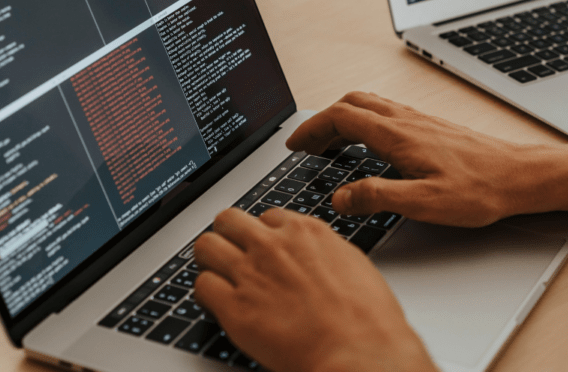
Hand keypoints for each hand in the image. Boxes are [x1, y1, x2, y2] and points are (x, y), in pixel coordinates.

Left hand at [193, 207, 437, 371]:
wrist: (359, 352)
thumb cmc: (367, 319)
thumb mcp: (352, 264)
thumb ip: (322, 252)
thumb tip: (311, 255)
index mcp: (305, 232)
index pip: (267, 216)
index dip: (263, 234)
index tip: (263, 246)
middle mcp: (273, 245)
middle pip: (228, 220)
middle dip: (228, 236)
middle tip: (233, 255)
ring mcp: (251, 273)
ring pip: (205, 246)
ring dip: (211, 261)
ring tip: (219, 277)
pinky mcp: (235, 307)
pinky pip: (200, 286)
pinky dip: (206, 295)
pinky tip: (219, 305)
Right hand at [286, 92, 567, 226]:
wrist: (521, 176)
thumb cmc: (481, 190)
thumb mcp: (425, 203)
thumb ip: (379, 197)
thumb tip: (341, 197)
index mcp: (399, 135)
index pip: (341, 117)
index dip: (312, 128)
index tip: (295, 145)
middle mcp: (407, 121)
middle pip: (351, 103)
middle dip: (322, 120)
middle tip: (307, 145)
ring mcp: (419, 121)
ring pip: (369, 105)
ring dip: (342, 119)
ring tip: (329, 144)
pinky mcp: (431, 128)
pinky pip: (386, 113)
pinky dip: (363, 122)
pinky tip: (369, 144)